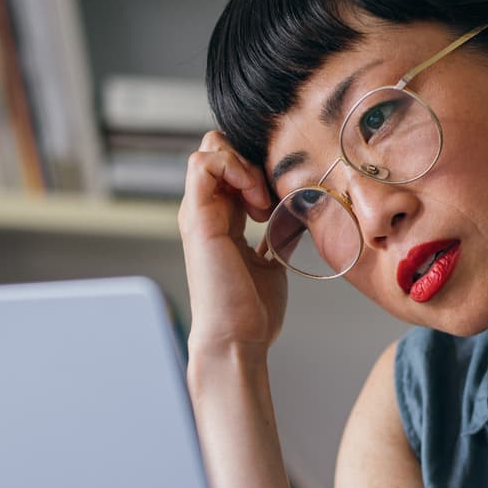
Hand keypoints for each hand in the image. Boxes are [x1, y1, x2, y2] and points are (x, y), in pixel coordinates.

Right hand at [179, 131, 286, 353]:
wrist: (237, 338)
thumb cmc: (252, 311)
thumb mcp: (270, 263)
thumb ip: (274, 239)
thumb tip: (291, 225)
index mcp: (222, 221)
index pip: (232, 168)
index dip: (258, 170)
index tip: (280, 200)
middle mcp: (206, 211)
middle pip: (217, 150)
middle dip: (249, 158)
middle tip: (270, 196)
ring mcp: (198, 212)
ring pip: (209, 149)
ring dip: (243, 165)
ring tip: (262, 201)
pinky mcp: (197, 218)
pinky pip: (203, 164)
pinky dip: (234, 169)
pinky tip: (255, 202)